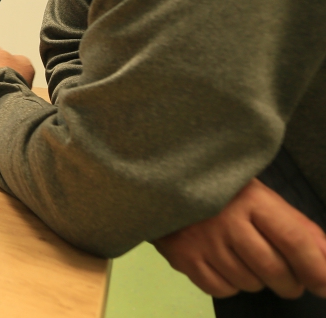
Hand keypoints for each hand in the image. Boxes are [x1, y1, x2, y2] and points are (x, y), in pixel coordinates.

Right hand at [154, 178, 325, 298]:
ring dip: (258, 281)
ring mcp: (202, 241)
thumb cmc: (224, 194)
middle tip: (290, 281)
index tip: (324, 286)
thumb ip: (297, 227)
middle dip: (290, 284)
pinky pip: (221, 290)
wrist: (165, 186)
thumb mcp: (263, 199)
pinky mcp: (183, 257)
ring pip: (248, 283)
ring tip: (248, 263)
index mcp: (252, 199)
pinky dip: (231, 285)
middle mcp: (226, 220)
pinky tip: (225, 265)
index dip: (315, 268)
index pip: (292, 239)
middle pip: (272, 269)